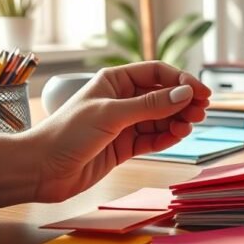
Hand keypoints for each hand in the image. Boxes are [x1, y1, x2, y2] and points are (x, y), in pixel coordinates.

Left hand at [31, 62, 211, 202]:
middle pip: (162, 95)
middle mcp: (121, 99)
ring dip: (178, 120)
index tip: (201, 92)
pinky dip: (167, 137)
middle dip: (183, 101)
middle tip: (202, 111)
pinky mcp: (124, 146)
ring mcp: (123, 124)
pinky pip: (153, 138)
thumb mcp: (111, 114)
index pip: (156, 73)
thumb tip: (184, 93)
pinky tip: (179, 136)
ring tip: (190, 125)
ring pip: (161, 118)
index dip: (180, 80)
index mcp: (114, 81)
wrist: (41, 169)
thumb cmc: (67, 134)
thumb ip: (150, 105)